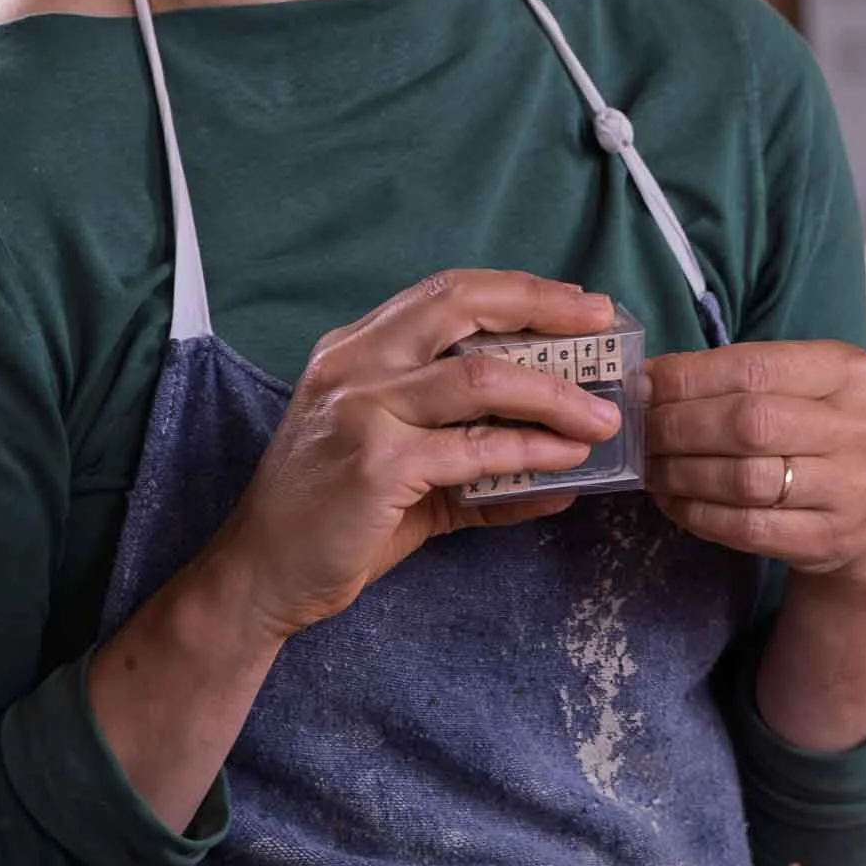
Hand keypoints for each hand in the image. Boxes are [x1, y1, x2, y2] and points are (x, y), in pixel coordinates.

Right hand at [218, 270, 623, 638]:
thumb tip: (569, 462)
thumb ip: (480, 459)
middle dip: (543, 306)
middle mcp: (355, 361)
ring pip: (480, 376)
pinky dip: (530, 451)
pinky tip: (565, 461)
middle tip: (602, 324)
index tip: (578, 302)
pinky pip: (474, 449)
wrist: (262, 574)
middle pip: (461, 305)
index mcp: (357, 347)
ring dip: (555, 394)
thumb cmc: (335, 518)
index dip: (518, 291)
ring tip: (601, 417)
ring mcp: (362, 408)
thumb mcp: (406, 470)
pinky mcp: (375, 462)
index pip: (447, 292)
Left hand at [644, 339, 865, 578]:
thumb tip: (648, 378)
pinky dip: (698, 514)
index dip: (687, 377)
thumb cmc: (816, 437)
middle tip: (640, 431)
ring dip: (681, 474)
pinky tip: (673, 502)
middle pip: (748, 422)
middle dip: (678, 426)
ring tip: (650, 467)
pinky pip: (746, 527)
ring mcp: (849, 489)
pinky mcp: (827, 539)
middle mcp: (858, 429)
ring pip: (744, 479)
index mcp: (846, 373)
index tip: (642, 384)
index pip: (753, 367)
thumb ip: (734, 377)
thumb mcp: (798, 390)